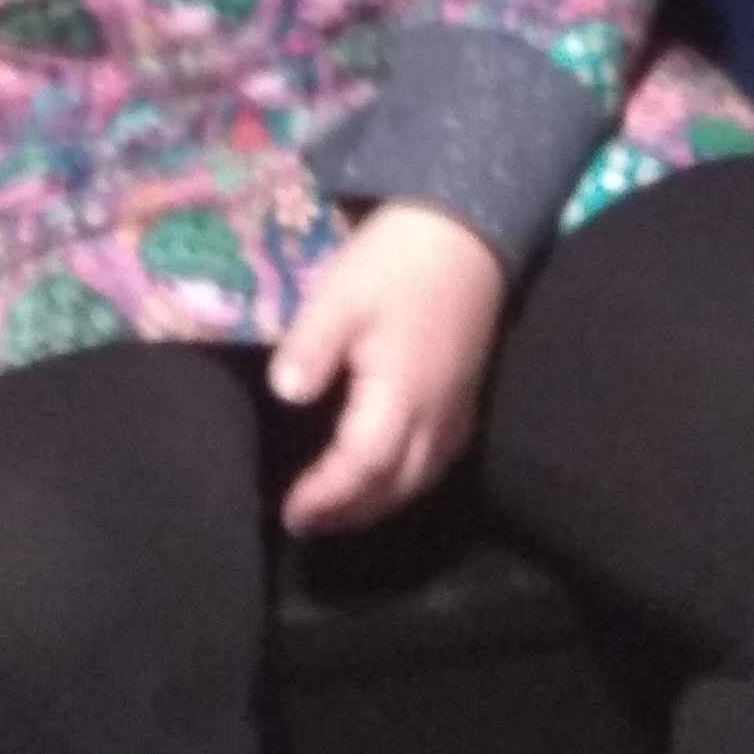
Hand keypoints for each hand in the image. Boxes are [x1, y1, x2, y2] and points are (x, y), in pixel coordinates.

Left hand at [269, 202, 505, 534]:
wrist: (468, 228)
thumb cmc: (396, 260)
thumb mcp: (340, 294)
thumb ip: (311, 347)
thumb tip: (284, 395)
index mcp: (400, 397)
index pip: (361, 468)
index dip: (326, 496)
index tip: (290, 513)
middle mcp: (435, 415)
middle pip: (395, 486)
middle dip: (351, 513)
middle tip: (307, 524)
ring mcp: (458, 407)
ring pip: (422, 478)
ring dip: (380, 503)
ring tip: (341, 511)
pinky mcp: (468, 394)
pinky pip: (440, 459)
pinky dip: (408, 480)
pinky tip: (391, 473)